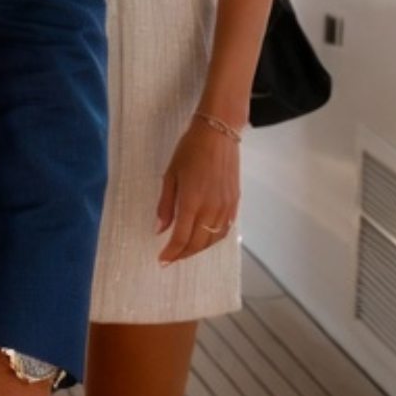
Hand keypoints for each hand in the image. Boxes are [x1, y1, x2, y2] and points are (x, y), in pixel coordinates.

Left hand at [155, 119, 239, 265]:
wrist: (218, 134)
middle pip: (198, 244)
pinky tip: (204, 238)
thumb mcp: (170, 175)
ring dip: (198, 249)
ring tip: (185, 250)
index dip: (171, 253)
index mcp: (192, 202)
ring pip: (212, 240)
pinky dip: (213, 239)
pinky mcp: (235, 203)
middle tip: (171, 258)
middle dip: (183, 254)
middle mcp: (211, 209)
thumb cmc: (190, 150)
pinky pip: (225, 230)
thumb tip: (160, 230)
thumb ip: (166, 205)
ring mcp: (225, 208)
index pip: (181, 238)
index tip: (162, 261)